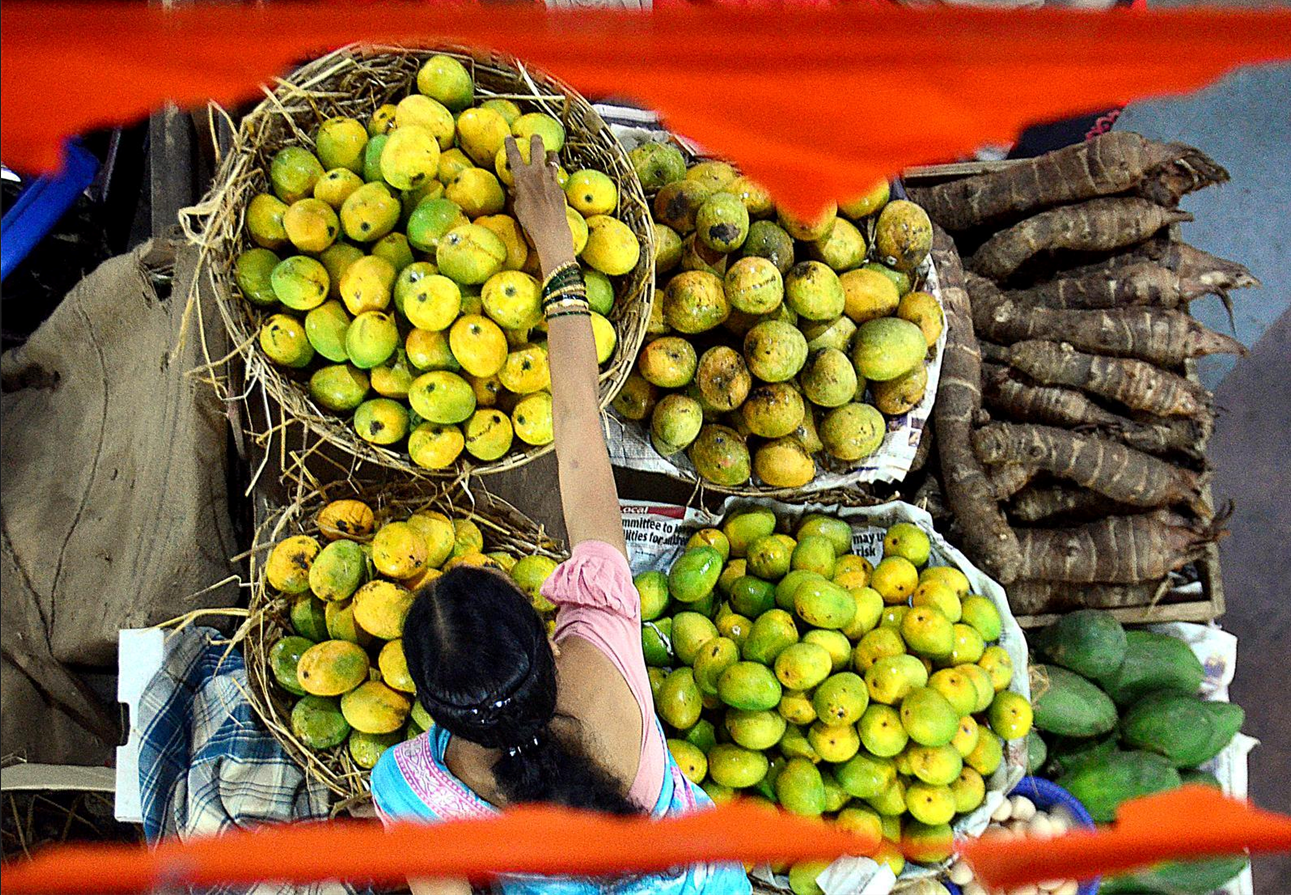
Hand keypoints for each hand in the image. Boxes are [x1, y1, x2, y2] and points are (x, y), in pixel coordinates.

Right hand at [505, 135, 572, 271]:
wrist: (551, 228)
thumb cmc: (530, 220)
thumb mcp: (517, 207)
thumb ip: (517, 194)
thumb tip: (515, 189)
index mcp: (522, 176)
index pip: (514, 155)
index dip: (510, 145)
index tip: (509, 138)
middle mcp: (537, 173)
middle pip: (537, 149)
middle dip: (536, 140)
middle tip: (535, 137)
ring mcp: (550, 179)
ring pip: (552, 160)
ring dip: (551, 155)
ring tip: (551, 153)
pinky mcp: (559, 187)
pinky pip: (556, 177)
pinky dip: (553, 176)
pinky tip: (553, 179)